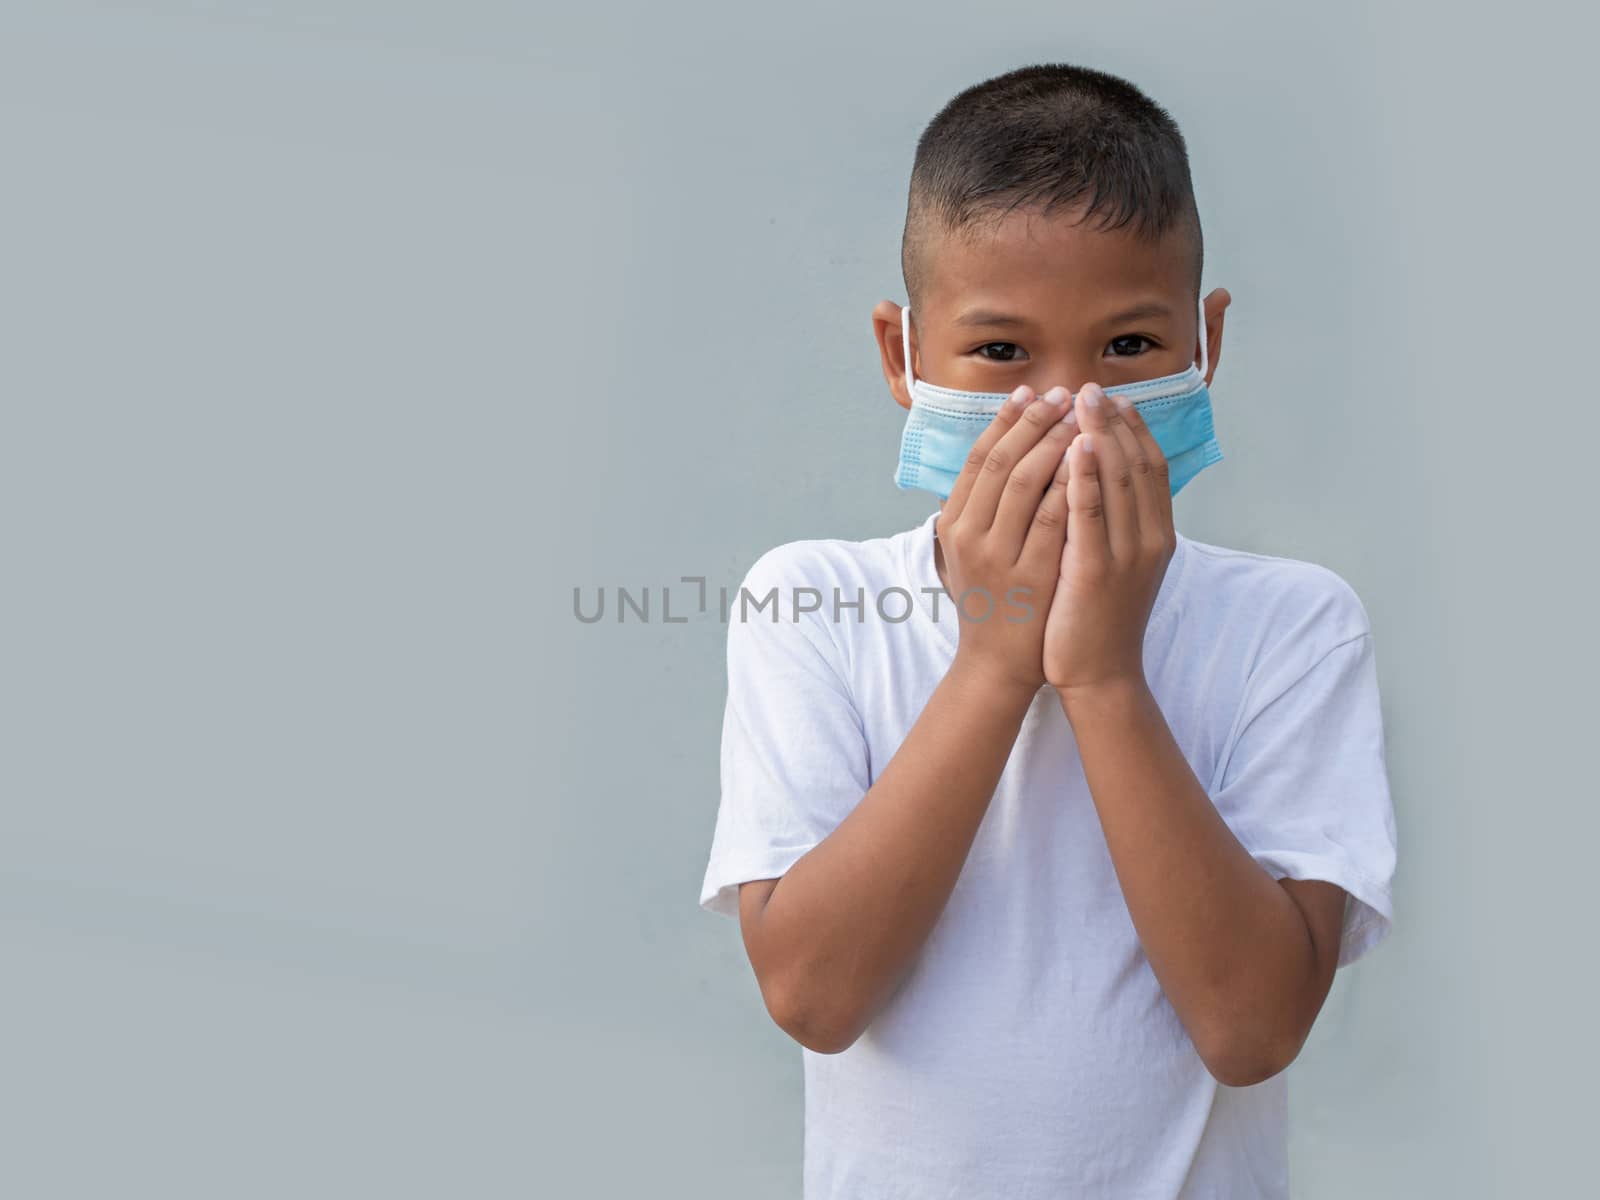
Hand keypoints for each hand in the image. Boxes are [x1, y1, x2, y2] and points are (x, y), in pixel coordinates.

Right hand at [936, 384, 1078, 697]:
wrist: (999, 664)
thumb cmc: (993, 600)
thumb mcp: (972, 550)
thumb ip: (980, 506)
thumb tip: (998, 449)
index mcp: (953, 523)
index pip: (978, 456)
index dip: (1006, 420)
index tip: (1032, 391)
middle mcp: (967, 536)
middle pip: (1001, 461)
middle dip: (1035, 421)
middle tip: (1066, 393)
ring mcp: (997, 557)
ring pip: (1025, 483)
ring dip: (1055, 443)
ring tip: (1083, 416)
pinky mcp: (1031, 575)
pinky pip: (1054, 520)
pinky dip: (1072, 485)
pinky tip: (1093, 461)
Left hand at [1044, 381, 1176, 698]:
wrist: (1099, 675)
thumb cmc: (1098, 619)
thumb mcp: (1117, 563)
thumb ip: (1115, 524)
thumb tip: (1102, 481)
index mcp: (1155, 535)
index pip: (1150, 467)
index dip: (1134, 429)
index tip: (1115, 397)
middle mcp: (1149, 540)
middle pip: (1136, 465)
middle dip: (1112, 421)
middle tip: (1091, 386)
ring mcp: (1126, 555)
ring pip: (1118, 482)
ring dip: (1100, 435)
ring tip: (1082, 400)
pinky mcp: (1097, 572)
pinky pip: (1091, 515)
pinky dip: (1086, 478)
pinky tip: (1075, 448)